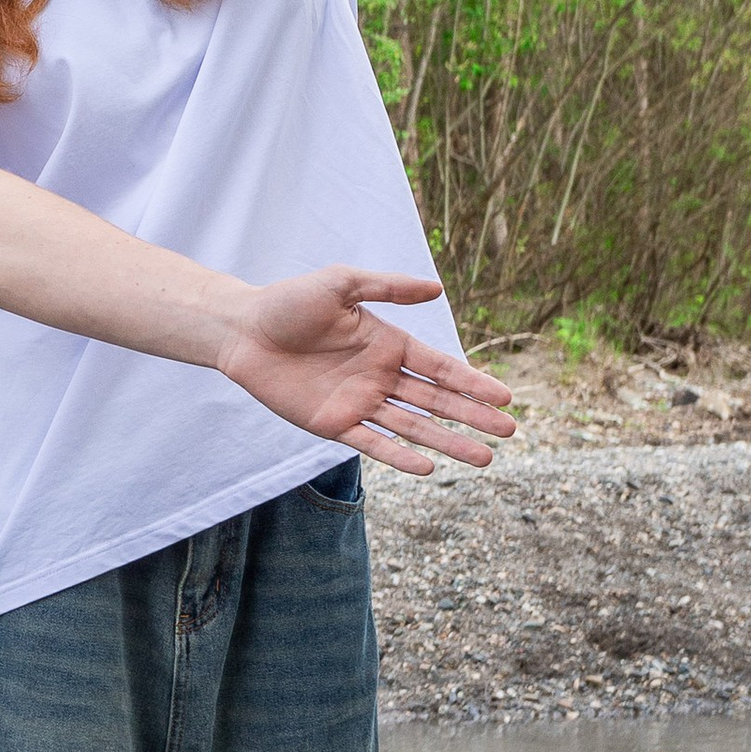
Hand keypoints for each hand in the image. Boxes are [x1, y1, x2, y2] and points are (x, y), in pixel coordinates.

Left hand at [216, 273, 515, 469]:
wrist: (242, 330)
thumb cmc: (289, 302)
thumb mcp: (340, 284)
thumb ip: (386, 288)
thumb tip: (436, 288)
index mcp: (388, 344)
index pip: (440, 368)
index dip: (472, 383)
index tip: (505, 398)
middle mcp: (379, 376)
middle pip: (436, 402)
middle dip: (472, 417)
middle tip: (509, 433)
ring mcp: (358, 402)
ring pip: (413, 427)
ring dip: (447, 442)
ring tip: (484, 459)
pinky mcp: (332, 424)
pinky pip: (372, 443)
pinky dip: (398, 456)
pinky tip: (428, 467)